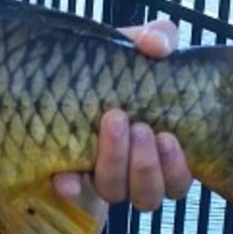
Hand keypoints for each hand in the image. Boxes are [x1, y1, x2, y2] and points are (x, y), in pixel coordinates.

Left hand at [51, 20, 193, 223]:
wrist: (54, 82)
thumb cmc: (107, 71)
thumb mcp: (132, 50)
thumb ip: (154, 39)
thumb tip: (159, 45)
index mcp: (157, 152)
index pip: (178, 179)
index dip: (176, 167)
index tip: (167, 137)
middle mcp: (130, 174)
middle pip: (148, 194)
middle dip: (145, 164)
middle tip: (138, 126)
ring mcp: (98, 178)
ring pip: (116, 193)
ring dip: (117, 164)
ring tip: (114, 124)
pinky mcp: (66, 179)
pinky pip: (71, 194)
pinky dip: (72, 186)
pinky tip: (68, 178)